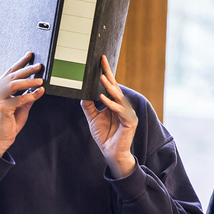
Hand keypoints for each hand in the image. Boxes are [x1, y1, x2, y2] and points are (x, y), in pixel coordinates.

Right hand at [0, 52, 44, 156]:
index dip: (19, 63)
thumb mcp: (21, 106)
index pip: (9, 72)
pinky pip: (18, 99)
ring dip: (28, 81)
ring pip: (13, 84)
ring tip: (40, 80)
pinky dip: (30, 95)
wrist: (1, 138)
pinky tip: (40, 93)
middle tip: (39, 66)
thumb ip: (27, 95)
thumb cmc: (10, 122)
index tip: (30, 55)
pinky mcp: (1, 108)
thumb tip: (38, 85)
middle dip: (26, 70)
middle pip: (12, 76)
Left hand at [81, 55, 137, 177]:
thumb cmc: (105, 135)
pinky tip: (103, 98)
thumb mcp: (93, 118)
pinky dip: (112, 104)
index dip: (106, 73)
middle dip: (108, 75)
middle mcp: (123, 106)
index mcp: (115, 103)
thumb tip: (82, 93)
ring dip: (110, 87)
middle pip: (115, 87)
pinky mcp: (130, 121)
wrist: (111, 152)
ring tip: (102, 78)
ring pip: (118, 97)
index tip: (101, 60)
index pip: (110, 85)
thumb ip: (89, 105)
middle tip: (102, 63)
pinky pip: (120, 110)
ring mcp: (128, 113)